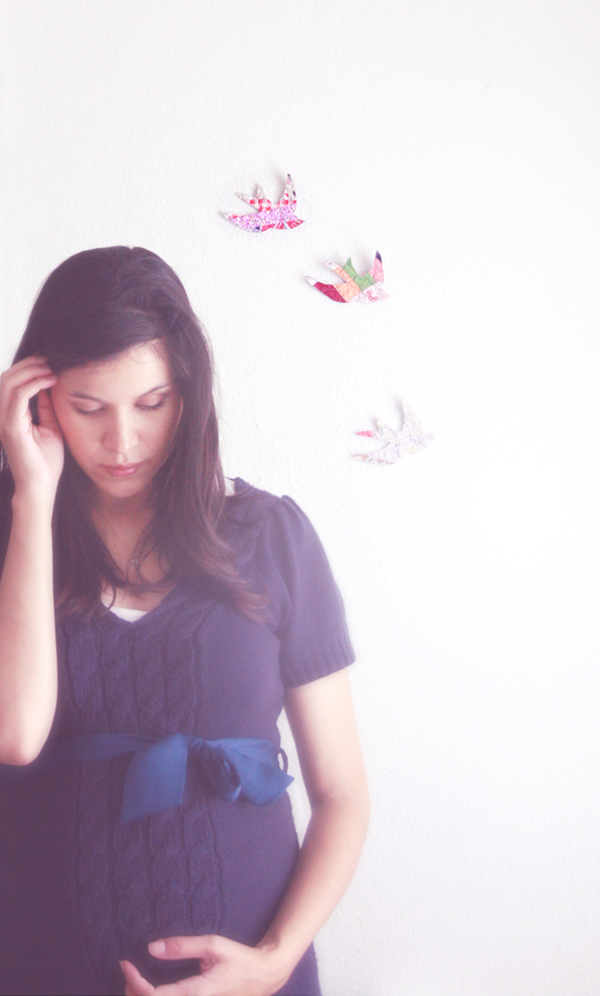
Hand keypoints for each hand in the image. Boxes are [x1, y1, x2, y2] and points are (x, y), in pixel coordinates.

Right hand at [0, 356, 63, 497]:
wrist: (40, 486)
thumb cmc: (45, 461)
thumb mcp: (50, 426)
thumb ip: (46, 406)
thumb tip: (48, 385)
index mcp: (8, 415)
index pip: (10, 383)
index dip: (27, 368)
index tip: (49, 364)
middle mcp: (1, 415)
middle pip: (6, 377)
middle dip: (28, 364)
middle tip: (50, 360)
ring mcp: (3, 420)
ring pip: (7, 382)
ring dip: (31, 370)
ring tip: (50, 369)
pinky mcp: (10, 426)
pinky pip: (18, 396)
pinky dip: (34, 384)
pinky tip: (50, 381)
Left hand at [120, 935, 290, 995]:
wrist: (263, 976)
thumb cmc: (239, 958)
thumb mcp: (212, 945)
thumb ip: (182, 946)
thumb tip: (151, 948)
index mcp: (195, 992)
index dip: (134, 981)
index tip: (125, 963)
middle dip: (133, 992)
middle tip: (128, 971)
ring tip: (135, 980)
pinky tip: (150, 990)